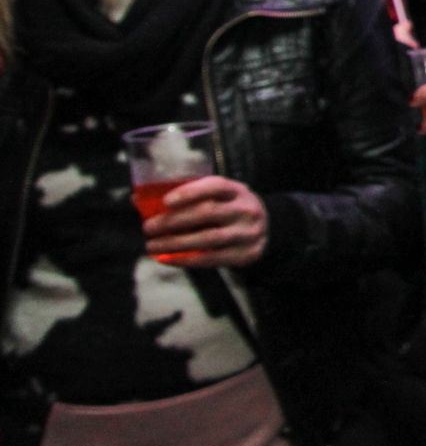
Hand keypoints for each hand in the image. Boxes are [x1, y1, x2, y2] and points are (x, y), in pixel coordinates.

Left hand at [143, 176, 267, 268]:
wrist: (268, 230)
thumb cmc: (231, 210)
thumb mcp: (219, 197)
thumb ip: (186, 197)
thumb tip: (138, 201)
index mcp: (238, 190)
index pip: (216, 186)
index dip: (190, 192)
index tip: (165, 201)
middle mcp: (245, 209)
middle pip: (208, 213)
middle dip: (174, 221)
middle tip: (148, 227)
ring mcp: (247, 233)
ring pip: (208, 239)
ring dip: (175, 243)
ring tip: (151, 245)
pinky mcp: (244, 255)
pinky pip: (210, 259)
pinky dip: (184, 260)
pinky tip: (166, 258)